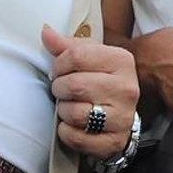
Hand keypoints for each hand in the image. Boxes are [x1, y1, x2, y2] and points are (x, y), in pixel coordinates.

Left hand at [43, 26, 139, 159]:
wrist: (122, 113)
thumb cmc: (102, 81)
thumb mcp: (90, 57)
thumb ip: (67, 45)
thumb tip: (45, 31)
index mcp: (121, 61)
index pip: (77, 55)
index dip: (59, 64)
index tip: (58, 71)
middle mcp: (126, 88)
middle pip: (75, 85)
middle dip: (59, 89)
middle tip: (61, 91)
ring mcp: (123, 117)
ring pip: (76, 113)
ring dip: (63, 111)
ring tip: (68, 107)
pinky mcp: (115, 141)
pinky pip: (77, 138)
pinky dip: (66, 132)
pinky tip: (71, 125)